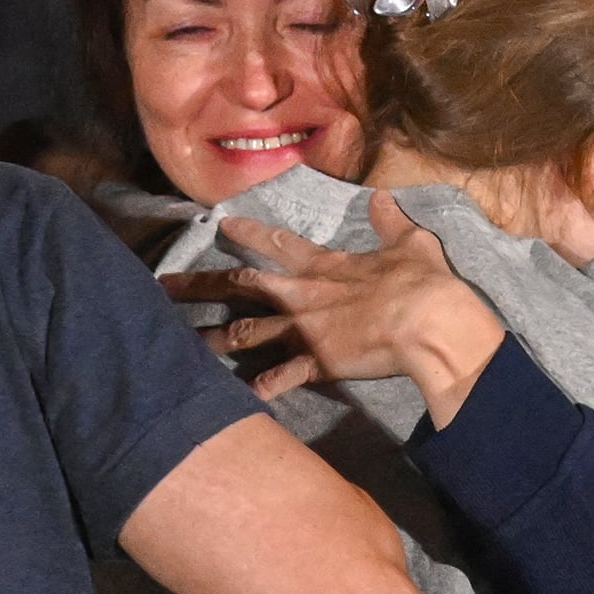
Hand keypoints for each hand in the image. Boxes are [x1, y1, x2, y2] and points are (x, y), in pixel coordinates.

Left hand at [163, 194, 507, 425]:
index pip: (280, 245)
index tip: (221, 225)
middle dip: (201, 285)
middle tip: (165, 285)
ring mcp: (306, 329)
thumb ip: (390, 222)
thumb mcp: (411, 243)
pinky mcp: (317, 362)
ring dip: (212, 338)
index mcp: (327, 267)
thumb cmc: (423, 283)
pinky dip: (261, 386)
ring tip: (181, 343)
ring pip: (246, 332)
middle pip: (242, 286)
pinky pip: (281, 377)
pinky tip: (239, 395)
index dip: (250, 234)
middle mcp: (304, 295)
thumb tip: (381, 198)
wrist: (428, 321)